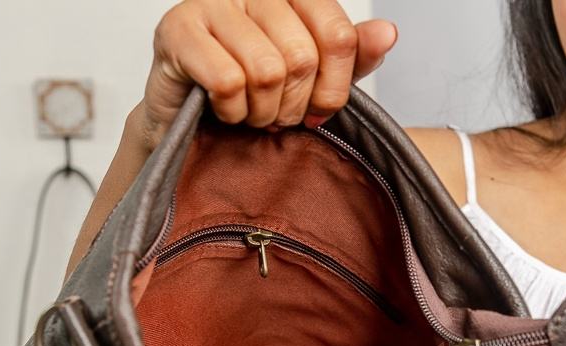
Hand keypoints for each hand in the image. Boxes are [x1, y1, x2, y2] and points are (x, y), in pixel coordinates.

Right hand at [136, 0, 397, 149]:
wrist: (187, 108)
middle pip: (302, 58)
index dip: (334, 88)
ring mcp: (213, 2)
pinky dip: (231, 111)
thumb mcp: (310, 76)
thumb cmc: (250, 88)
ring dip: (260, 111)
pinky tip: (224, 108)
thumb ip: (348, 56)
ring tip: (250, 112)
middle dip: (292, 106)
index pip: (339, 36)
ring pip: (266, 71)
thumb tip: (388, 33)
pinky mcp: (178, 29)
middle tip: (275, 115)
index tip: (317, 110)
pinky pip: (228, 82)